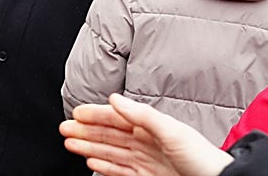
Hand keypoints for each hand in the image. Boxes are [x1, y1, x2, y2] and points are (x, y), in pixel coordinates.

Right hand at [60, 94, 232, 175]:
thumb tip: (114, 99)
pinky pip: (120, 170)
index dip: (95, 114)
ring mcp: (146, 161)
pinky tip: (91, 161)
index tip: (76, 113)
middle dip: (86, 131)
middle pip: (110, 135)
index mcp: (151, 127)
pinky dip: (104, 166)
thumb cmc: (203, 158)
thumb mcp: (172, 131)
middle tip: (64, 129)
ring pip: (111, 152)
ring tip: (70, 144)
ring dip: (90, 147)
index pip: (116, 117)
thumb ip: (141, 115)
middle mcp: (146, 142)